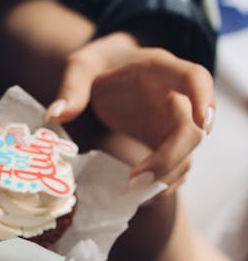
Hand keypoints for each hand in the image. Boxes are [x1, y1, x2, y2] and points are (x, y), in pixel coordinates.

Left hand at [48, 37, 214, 191]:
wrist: (109, 71)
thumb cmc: (100, 64)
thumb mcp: (81, 65)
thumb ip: (71, 87)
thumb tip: (55, 115)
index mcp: (160, 70)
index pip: (195, 78)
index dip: (205, 100)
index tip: (203, 123)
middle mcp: (175, 98)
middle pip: (191, 131)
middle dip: (170, 159)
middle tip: (137, 181)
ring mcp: (172, 124)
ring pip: (186, 155)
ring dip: (166, 178)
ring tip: (134, 193)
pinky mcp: (165, 144)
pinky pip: (174, 169)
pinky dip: (162, 185)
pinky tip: (139, 195)